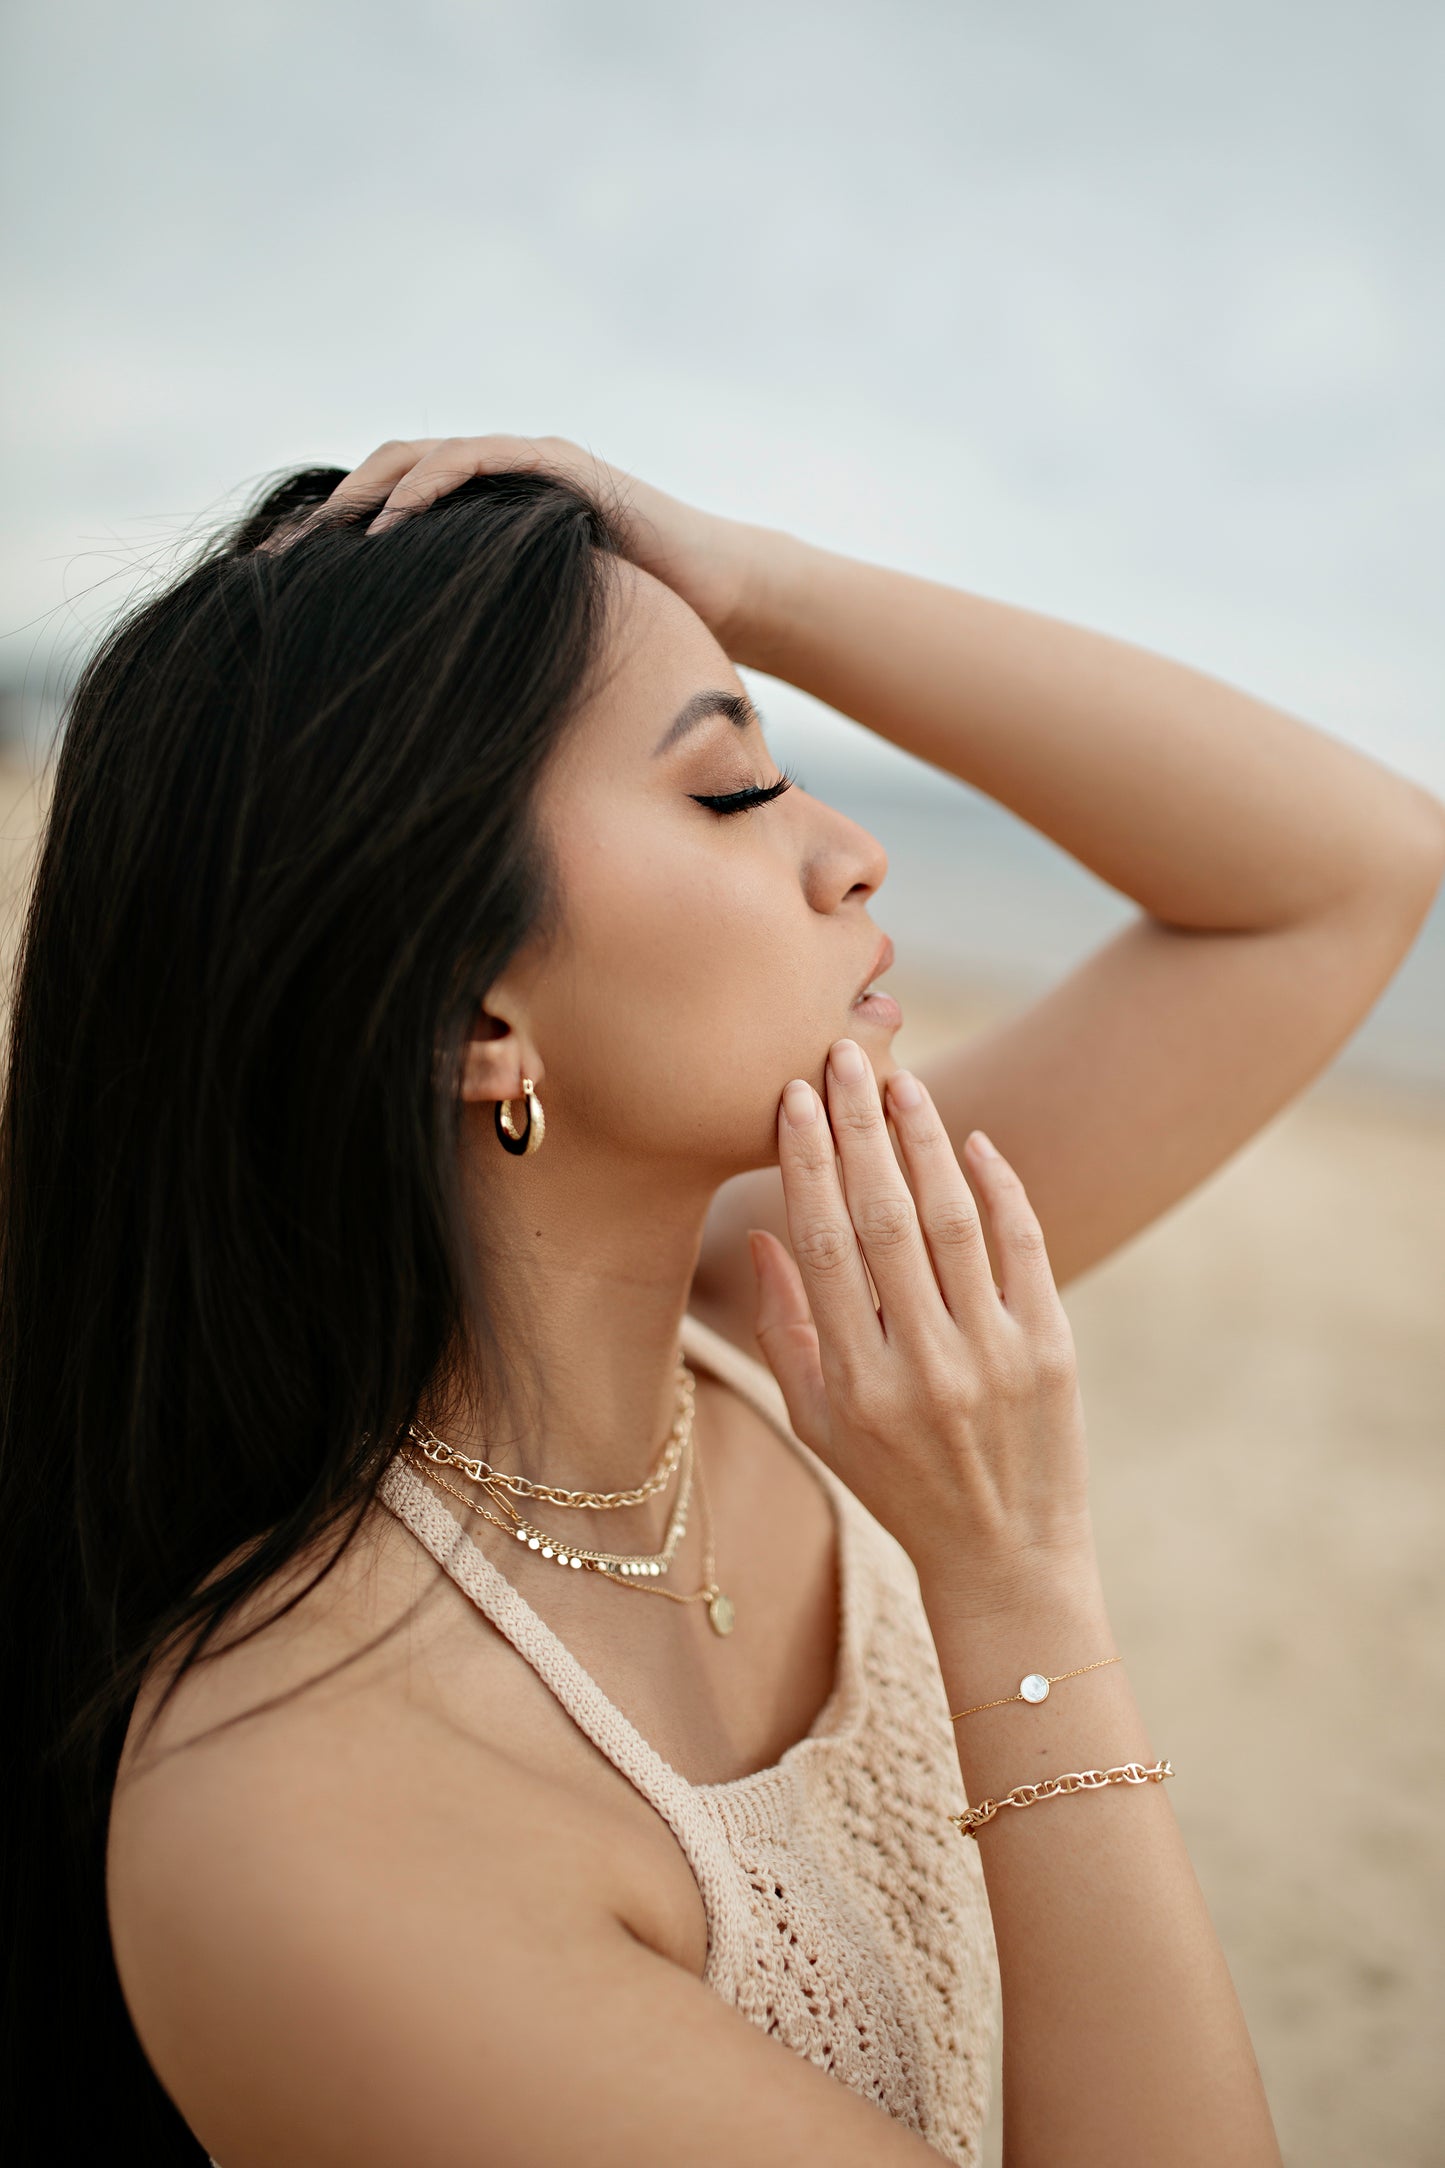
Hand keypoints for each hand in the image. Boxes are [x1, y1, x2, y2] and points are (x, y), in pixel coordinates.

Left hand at [316, 433, 771, 653]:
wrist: (721, 594)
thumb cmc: (634, 625)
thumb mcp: (535, 638)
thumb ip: (482, 649)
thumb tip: (418, 720)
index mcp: (478, 519)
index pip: (384, 515)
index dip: (328, 545)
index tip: (273, 589)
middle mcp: (494, 480)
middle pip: (383, 477)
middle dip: (326, 518)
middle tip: (273, 564)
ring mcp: (527, 465)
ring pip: (420, 458)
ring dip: (364, 494)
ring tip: (320, 541)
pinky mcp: (563, 467)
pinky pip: (481, 460)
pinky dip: (431, 485)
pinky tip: (394, 523)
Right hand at [750, 1043, 1099, 1615]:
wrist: (1005, 1558)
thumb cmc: (897, 1485)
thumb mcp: (819, 1424)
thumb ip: (785, 1331)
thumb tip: (763, 1235)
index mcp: (854, 1384)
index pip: (822, 1246)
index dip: (806, 1162)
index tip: (793, 1097)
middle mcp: (921, 1367)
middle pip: (883, 1218)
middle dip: (859, 1126)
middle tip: (842, 1055)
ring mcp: (993, 1357)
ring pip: (952, 1221)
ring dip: (925, 1139)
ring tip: (902, 1080)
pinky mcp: (1052, 1350)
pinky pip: (1023, 1247)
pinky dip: (999, 1186)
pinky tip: (973, 1139)